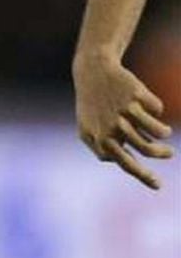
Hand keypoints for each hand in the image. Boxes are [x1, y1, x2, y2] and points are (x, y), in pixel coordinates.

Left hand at [73, 52, 173, 188]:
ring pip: (158, 131)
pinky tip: (148, 106)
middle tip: (169, 153)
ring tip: (164, 131)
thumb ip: (100, 150)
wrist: (91, 72)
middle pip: (148, 149)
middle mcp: (114, 125)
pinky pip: (156, 108)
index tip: (158, 185)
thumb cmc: (91, 106)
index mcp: (101, 138)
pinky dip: (156, 109)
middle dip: (163, 153)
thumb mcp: (87, 129)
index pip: (127, 164)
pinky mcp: (135, 93)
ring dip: (164, 133)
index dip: (144, 176)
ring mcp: (125, 109)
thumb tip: (118, 163)